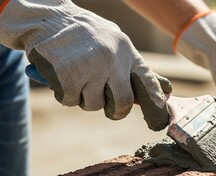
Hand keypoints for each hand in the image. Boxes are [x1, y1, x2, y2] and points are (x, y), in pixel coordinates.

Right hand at [0, 0, 169, 129]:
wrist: (49, 18)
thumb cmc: (86, 34)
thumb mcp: (114, 43)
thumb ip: (134, 68)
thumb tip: (167, 91)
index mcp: (126, 51)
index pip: (147, 80)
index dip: (155, 101)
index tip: (160, 117)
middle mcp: (112, 60)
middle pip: (122, 102)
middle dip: (116, 111)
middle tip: (109, 108)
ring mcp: (90, 68)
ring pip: (93, 104)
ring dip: (84, 98)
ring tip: (77, 76)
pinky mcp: (67, 76)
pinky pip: (70, 101)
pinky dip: (64, 93)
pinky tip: (61, 74)